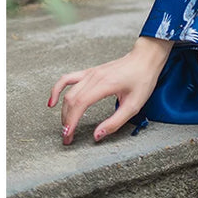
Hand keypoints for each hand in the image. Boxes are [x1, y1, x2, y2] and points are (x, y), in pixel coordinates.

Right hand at [47, 36, 172, 145]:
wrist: (145, 59)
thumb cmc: (142, 80)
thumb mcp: (134, 105)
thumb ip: (115, 122)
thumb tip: (97, 135)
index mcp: (105, 84)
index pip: (80, 104)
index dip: (71, 122)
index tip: (68, 136)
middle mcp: (94, 77)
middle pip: (71, 100)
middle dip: (66, 121)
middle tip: (67, 138)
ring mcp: (90, 73)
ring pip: (68, 92)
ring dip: (63, 110)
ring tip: (64, 126)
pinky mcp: (90, 72)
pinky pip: (68, 79)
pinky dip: (57, 89)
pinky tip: (52, 101)